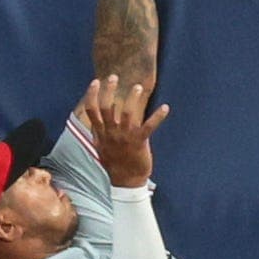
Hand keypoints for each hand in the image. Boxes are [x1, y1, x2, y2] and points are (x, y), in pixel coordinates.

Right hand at [80, 72, 168, 187]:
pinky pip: (149, 126)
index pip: (92, 111)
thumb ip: (99, 132)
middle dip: (109, 90)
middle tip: (114, 77)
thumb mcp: (101, 147)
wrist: (126, 181)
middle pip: (107, 107)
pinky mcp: (139, 142)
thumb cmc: (114, 163)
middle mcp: (111, 132)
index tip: (95, 81)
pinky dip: (158, 116)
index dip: (92, 95)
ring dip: (133, 98)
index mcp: (102, 133)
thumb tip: (96, 119)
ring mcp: (125, 137)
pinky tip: (166, 107)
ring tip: (138, 87)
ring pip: (127, 113)